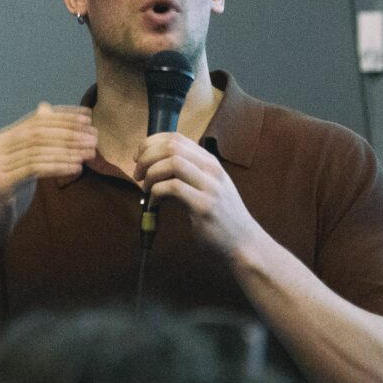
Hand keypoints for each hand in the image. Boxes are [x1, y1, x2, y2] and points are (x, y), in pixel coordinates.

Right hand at [0, 103, 95, 236]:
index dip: (63, 116)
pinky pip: (34, 169)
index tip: (88, 116)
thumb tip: (45, 107)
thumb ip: (34, 141)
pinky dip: (57, 166)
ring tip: (90, 152)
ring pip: (37, 150)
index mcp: (1, 140)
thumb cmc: (8, 197)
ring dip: (68, 150)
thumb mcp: (23, 165)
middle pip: (37, 133)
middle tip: (94, 136)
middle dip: (69, 132)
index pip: (35, 120)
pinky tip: (76, 168)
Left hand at [134, 133, 262, 258]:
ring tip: (145, 189)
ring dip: (150, 174)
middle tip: (137, 174)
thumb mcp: (210, 187)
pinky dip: (155, 194)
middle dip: (146, 157)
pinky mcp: (204, 206)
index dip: (151, 143)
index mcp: (210, 162)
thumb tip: (155, 167)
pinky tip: (154, 204)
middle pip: (171, 147)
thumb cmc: (222, 217)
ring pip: (172, 163)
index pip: (176, 138)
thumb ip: (190, 174)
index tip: (138, 157)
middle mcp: (211, 169)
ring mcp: (210, 187)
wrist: (244, 243)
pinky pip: (172, 188)